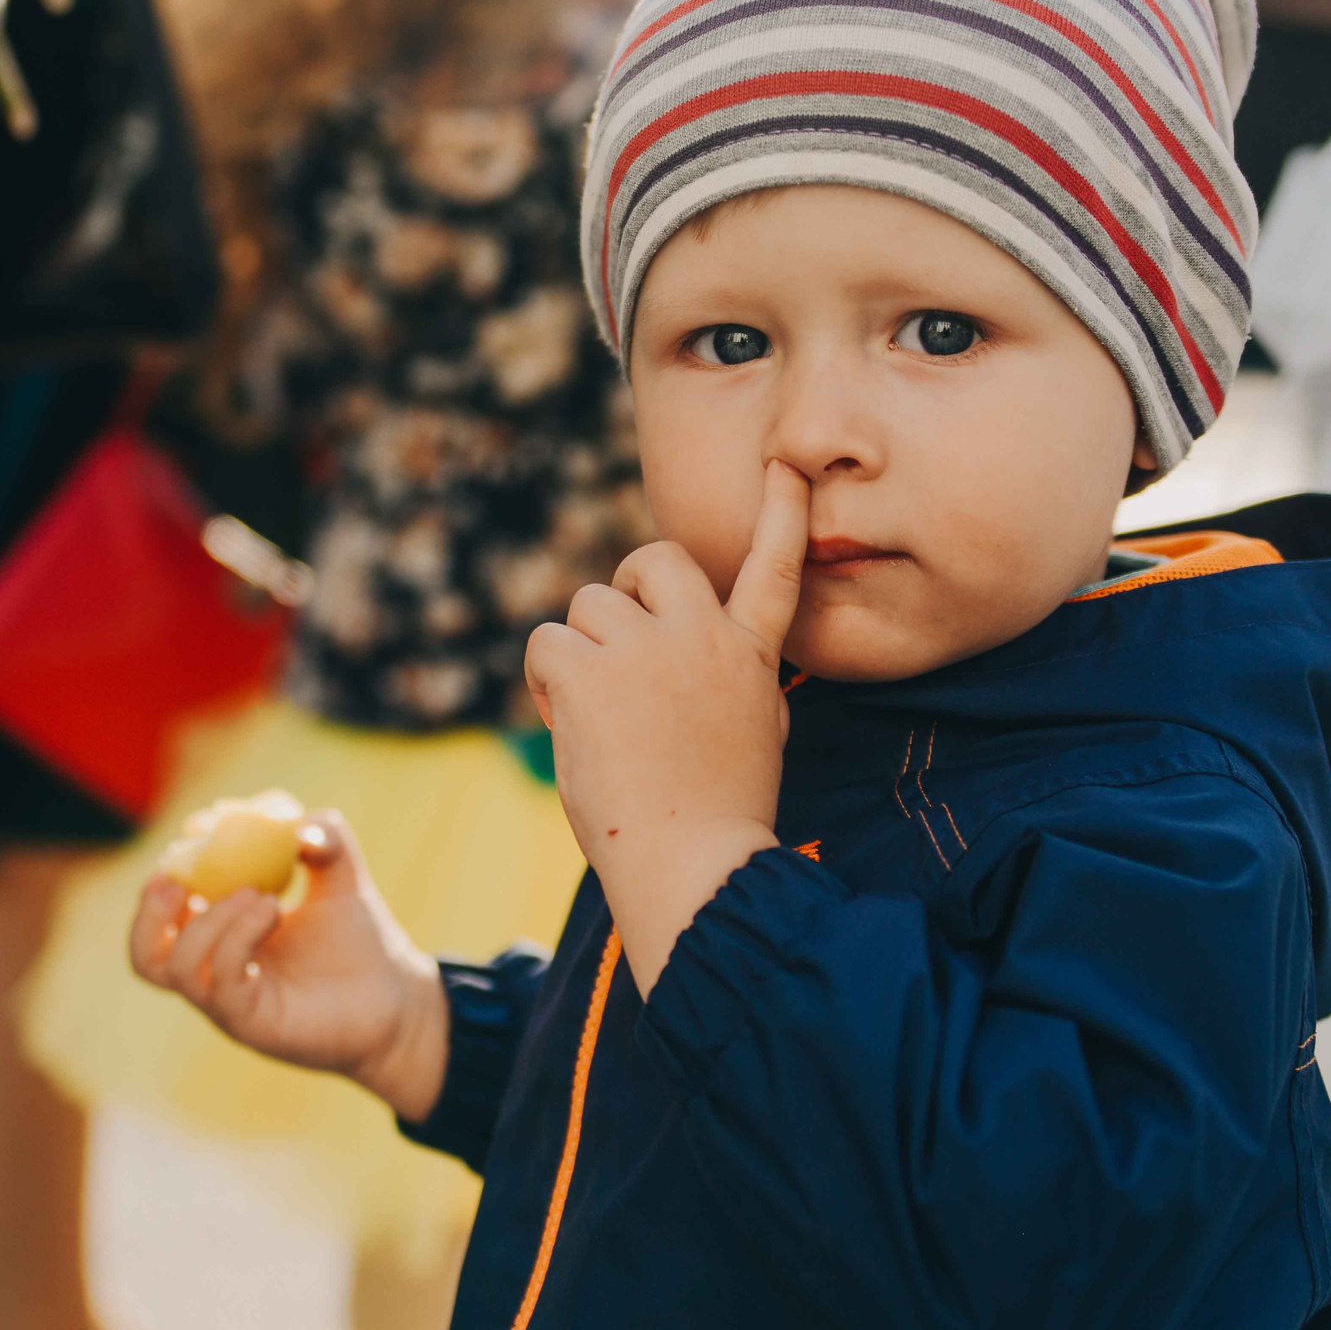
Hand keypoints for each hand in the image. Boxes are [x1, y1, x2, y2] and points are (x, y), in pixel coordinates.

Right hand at [129, 810, 450, 1121]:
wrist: (400, 1001)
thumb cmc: (361, 943)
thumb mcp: (342, 877)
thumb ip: (325, 838)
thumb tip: (297, 827)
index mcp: (222, 939)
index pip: (164, 915)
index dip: (167, 874)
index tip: (197, 832)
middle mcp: (217, 974)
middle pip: (145, 954)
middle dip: (150, 910)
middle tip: (181, 876)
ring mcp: (230, 1003)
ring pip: (174, 967)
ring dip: (206, 919)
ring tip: (259, 895)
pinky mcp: (252, 1024)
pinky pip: (221, 983)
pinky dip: (237, 938)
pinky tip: (274, 910)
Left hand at [524, 460, 808, 993]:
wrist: (693, 865)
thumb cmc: (720, 814)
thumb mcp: (753, 732)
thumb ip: (727, 676)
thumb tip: (688, 651)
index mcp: (750, 654)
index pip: (775, 567)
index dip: (782, 511)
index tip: (785, 465)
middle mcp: (702, 637)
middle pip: (652, 560)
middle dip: (625, 592)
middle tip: (617, 648)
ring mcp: (645, 652)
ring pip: (587, 607)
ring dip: (581, 652)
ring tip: (597, 717)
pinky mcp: (588, 675)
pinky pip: (546, 642)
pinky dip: (545, 681)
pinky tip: (566, 721)